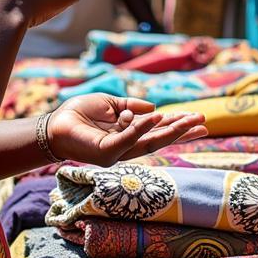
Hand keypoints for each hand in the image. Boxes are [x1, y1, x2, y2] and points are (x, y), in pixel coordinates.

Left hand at [47, 94, 206, 166]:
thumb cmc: (78, 115)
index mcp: (128, 136)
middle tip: (204, 122)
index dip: (178, 126)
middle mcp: (126, 147)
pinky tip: (157, 117)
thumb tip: (154, 108)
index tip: (198, 120)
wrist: (53, 126)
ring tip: (190, 120)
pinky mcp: (106, 153)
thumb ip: (131, 106)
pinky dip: (142, 127)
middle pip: (160, 140)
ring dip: (171, 130)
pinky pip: (128, 139)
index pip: (158, 132)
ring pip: (150, 142)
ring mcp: (118, 152)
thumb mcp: (110, 105)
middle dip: (182, 131)